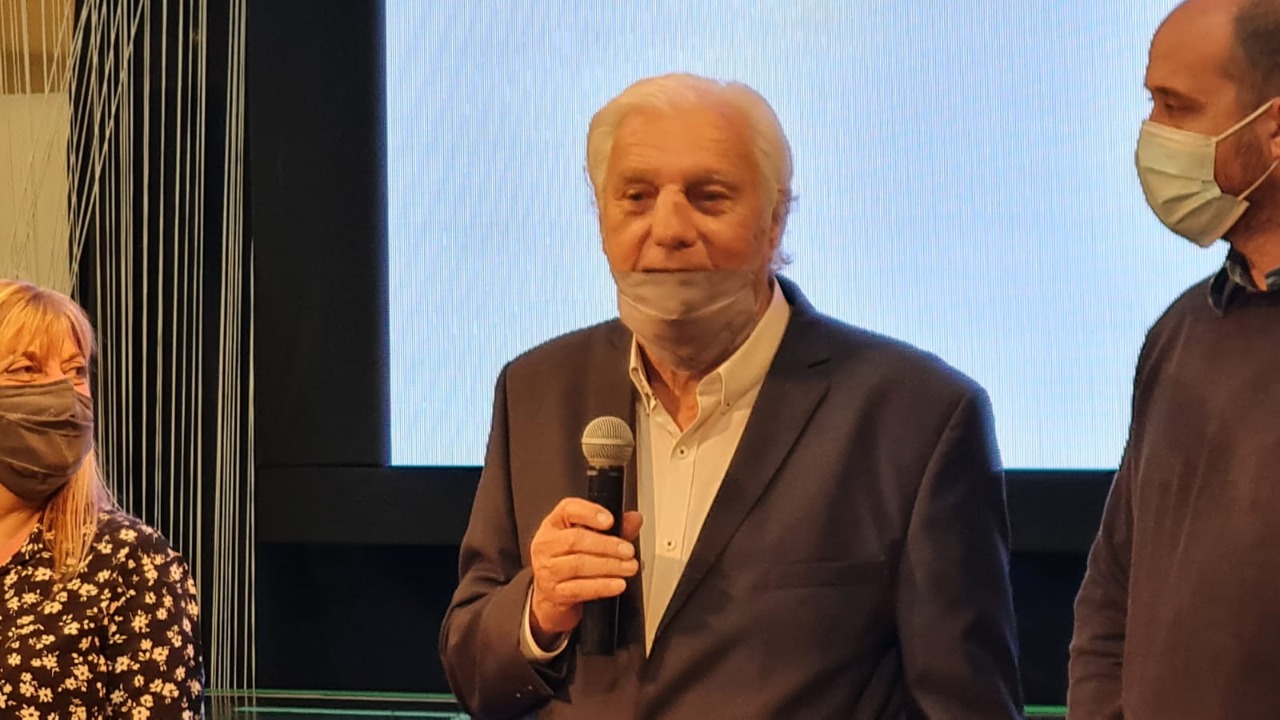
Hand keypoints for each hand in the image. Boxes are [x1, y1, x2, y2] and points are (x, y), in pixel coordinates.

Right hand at [528, 498, 641, 648]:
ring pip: (577, 565)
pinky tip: (617, 584)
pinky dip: (601, 586)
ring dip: (608, 566)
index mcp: (554, 524)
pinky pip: (579, 589)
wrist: (552, 595)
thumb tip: (634, 519)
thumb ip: (614, 528)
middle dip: (606, 545)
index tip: (610, 521)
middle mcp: (546, 544)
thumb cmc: (570, 560)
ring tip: (628, 567)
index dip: (589, 513)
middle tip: (628, 551)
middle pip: (575, 539)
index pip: (568, 510)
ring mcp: (547, 569)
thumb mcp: (589, 540)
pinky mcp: (553, 593)